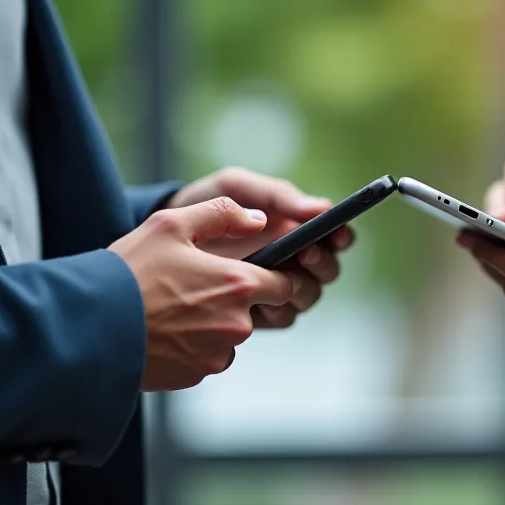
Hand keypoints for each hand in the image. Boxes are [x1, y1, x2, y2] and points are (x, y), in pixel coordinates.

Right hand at [109, 197, 295, 390]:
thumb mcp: (171, 225)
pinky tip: (161, 331)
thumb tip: (258, 220)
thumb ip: (223, 214)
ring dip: (211, 325)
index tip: (252, 272)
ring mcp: (216, 355)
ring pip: (228, 337)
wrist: (86, 327)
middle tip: (192, 287)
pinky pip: (205, 358)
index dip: (272, 277)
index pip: (285, 285)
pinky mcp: (195, 376)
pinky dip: (190, 346)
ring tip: (170, 309)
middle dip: (232, 301)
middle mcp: (236, 324)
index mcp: (239, 285)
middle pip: (253, 312)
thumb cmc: (128, 271)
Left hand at [167, 168, 353, 327]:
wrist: (162, 236)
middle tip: (305, 253)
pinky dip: (277, 308)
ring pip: (309, 296)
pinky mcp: (259, 313)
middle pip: (328, 271)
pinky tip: (259, 298)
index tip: (336, 234)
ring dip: (302, 288)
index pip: (336, 236)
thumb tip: (320, 207)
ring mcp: (278, 288)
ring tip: (279, 276)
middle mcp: (295, 261)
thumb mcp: (237, 187)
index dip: (342, 235)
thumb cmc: (205, 203)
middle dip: (322, 264)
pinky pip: (282, 316)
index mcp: (297, 228)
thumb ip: (278, 196)